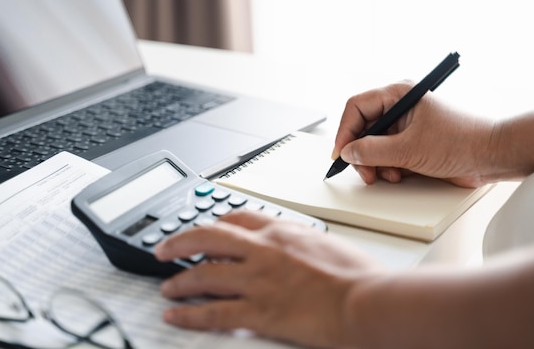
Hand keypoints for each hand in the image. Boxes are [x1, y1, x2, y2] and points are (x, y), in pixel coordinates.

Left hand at [154, 210, 380, 348]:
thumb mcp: (329, 245)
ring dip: (180, 281)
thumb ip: (303, 243)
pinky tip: (175, 315)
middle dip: (180, 242)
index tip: (207, 230)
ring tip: (167, 287)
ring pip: (204, 275)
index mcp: (282, 231)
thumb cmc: (360, 277)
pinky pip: (213, 313)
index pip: (238, 218)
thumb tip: (298, 248)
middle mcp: (262, 250)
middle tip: (165, 250)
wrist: (367, 301)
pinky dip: (189, 315)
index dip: (216, 223)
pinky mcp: (257, 311)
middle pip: (207, 237)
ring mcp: (256, 280)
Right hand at [333, 82, 495, 186]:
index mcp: (399, 94)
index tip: (341, 152)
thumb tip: (348, 152)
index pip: (356, 107)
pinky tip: (399, 174)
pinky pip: (386, 155)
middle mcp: (399, 108)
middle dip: (361, 153)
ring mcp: (405, 127)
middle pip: (362, 129)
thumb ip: (373, 151)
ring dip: (376, 164)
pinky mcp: (411, 143)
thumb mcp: (409, 149)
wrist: (492, 157)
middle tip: (365, 171)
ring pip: (373, 145)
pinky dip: (388, 168)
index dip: (345, 131)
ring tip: (389, 174)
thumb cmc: (462, 141)